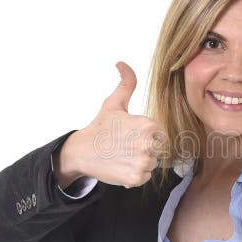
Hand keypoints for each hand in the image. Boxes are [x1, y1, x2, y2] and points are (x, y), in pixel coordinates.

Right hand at [57, 61, 166, 188]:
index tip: (131, 134)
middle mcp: (148, 145)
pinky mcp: (136, 178)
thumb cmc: (101, 127)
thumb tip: (122, 63)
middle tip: (125, 145)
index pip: (160, 133)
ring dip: (140, 162)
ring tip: (122, 155)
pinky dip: (134, 174)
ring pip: (152, 163)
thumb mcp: (114, 103)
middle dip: (144, 148)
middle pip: (157, 149)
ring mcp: (142, 163)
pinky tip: (121, 165)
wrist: (82, 151)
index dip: (146, 134)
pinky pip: (145, 177)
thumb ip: (126, 83)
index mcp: (148, 125)